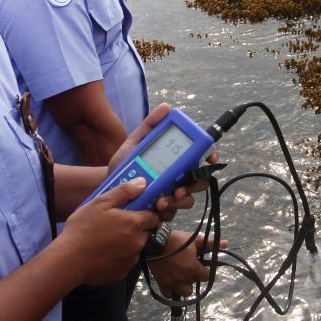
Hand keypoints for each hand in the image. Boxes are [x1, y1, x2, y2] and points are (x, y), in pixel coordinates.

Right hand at [60, 178, 159, 285]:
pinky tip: (104, 254)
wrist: (70, 260)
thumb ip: (124, 192)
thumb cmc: (83, 228)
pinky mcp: (123, 272)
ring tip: (107, 241)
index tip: (134, 213)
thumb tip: (142, 183)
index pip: (153, 217)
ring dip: (128, 244)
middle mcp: (138, 242)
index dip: (145, 214)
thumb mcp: (100, 203)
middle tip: (116, 226)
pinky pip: (126, 262)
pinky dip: (119, 258)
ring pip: (136, 248)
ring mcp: (131, 259)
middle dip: (136, 229)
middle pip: (145, 233)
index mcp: (134, 223)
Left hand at [110, 103, 222, 221]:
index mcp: (175, 160)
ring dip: (178, 200)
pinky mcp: (164, 211)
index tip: (209, 159)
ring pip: (188, 200)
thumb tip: (167, 107)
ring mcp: (173, 195)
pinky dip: (165, 211)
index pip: (200, 157)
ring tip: (161, 200)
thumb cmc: (125, 165)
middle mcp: (178, 178)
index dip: (210, 156)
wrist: (109, 189)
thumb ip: (150, 125)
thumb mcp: (135, 143)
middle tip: (180, 187)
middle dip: (193, 185)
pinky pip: (172, 213)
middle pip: (200, 181)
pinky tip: (154, 207)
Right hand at [147, 230, 224, 297]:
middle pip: (195, 285)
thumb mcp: (194, 240)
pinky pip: (169, 295)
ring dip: (184, 286)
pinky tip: (171, 283)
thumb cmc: (176, 240)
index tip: (200, 266)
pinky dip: (171, 291)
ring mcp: (173, 283)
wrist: (154, 242)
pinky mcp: (162, 284)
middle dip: (193, 278)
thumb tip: (227, 243)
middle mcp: (184, 279)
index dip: (204, 271)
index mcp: (193, 268)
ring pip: (184, 292)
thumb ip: (211, 244)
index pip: (206, 277)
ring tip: (181, 277)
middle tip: (188, 269)